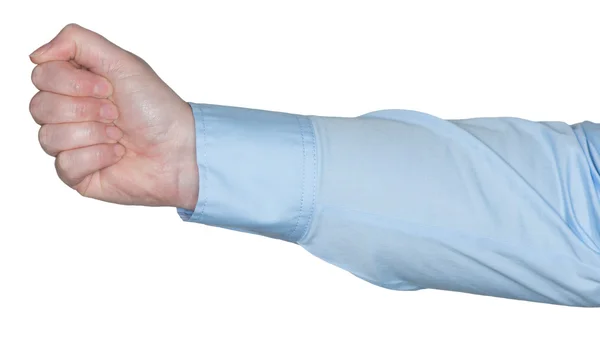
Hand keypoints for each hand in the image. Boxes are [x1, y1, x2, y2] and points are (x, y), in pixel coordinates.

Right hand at [28, 24, 198, 209]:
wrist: (178, 150)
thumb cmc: (156, 109)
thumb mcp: (123, 62)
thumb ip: (78, 42)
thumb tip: (37, 56)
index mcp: (77, 85)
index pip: (42, 76)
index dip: (71, 83)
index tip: (106, 88)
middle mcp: (70, 113)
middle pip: (39, 107)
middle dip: (84, 109)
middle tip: (115, 113)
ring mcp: (72, 145)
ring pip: (48, 137)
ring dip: (92, 133)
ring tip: (118, 135)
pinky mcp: (78, 174)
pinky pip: (64, 164)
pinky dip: (96, 157)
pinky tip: (117, 155)